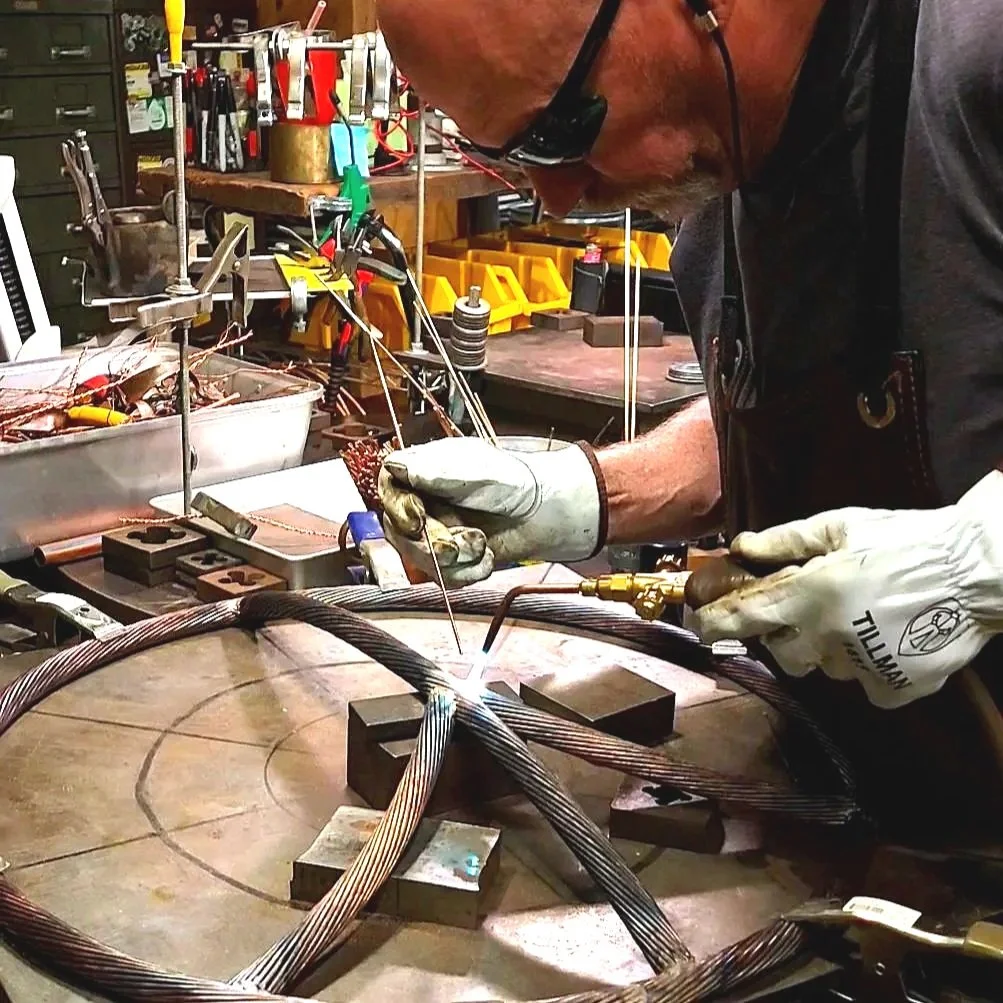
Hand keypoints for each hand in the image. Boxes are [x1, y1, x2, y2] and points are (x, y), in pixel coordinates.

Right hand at [378, 438, 602, 586]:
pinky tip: (486, 558)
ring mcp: (436, 532)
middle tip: (457, 544)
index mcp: (424, 471)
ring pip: (418, 559)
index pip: (389, 487)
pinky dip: (467, 573)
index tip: (416, 518)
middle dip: (431, 543)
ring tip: (481, 545)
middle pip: (398, 530)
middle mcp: (425, 501)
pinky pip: (443, 577)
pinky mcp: (451, 559)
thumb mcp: (476, 468)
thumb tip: (397, 466)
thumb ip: (434, 471)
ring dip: (454, 559)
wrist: (547, 514)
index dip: (398, 507)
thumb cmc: (517, 482)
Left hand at [692, 471, 1002, 707]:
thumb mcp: (840, 526)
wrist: (978, 571)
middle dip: (785, 633)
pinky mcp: (894, 688)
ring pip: (824, 667)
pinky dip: (867, 665)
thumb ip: (784, 541)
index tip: (699, 623)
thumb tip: (739, 546)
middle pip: (781, 652)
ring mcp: (861, 668)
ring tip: (857, 616)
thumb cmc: (906, 540)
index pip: (743, 617)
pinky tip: (884, 637)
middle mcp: (827, 637)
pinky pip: (864, 684)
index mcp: (809, 595)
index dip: (713, 621)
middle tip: (807, 608)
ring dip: (828, 647)